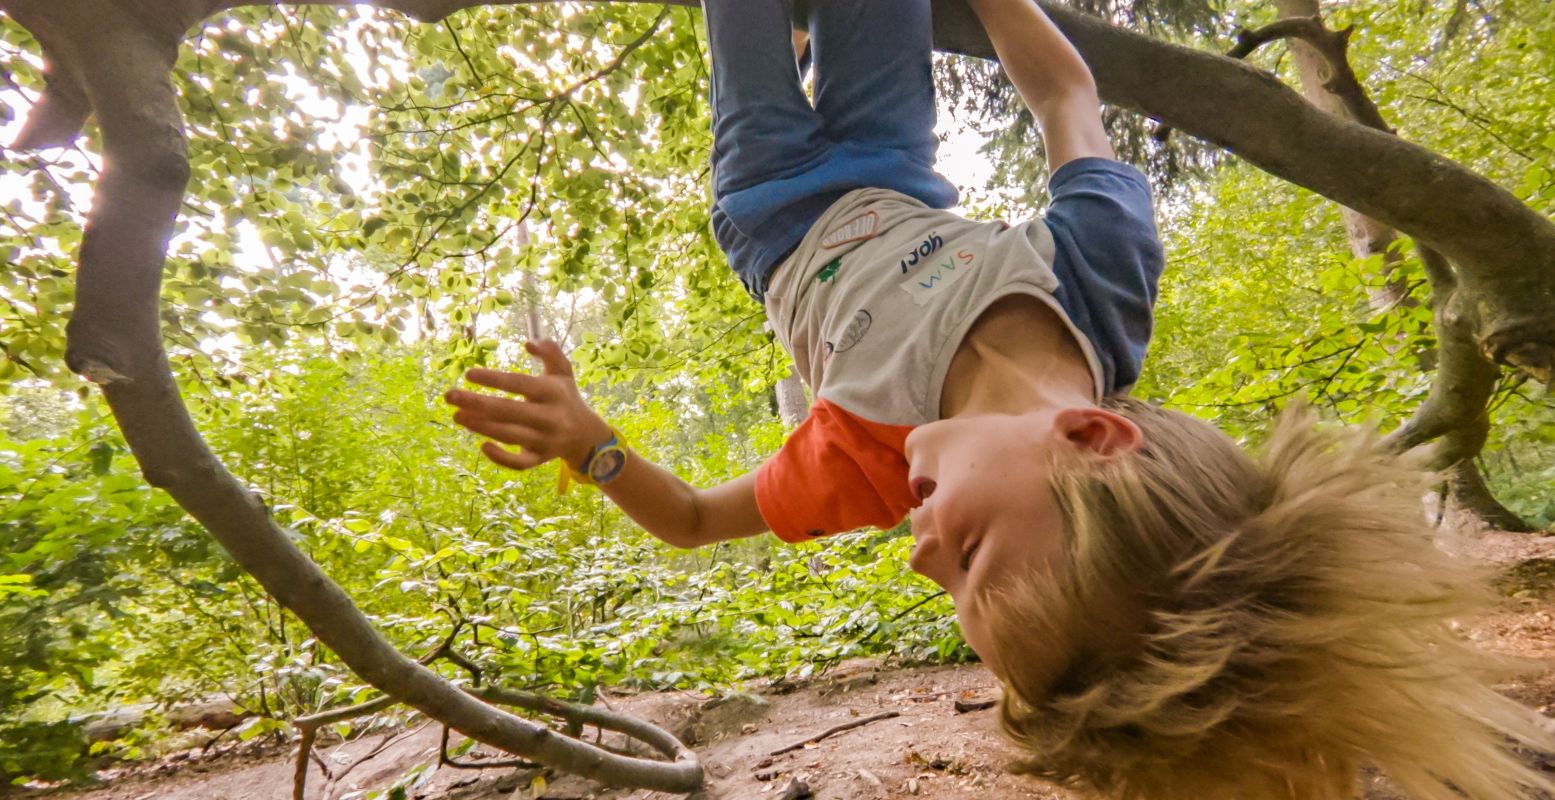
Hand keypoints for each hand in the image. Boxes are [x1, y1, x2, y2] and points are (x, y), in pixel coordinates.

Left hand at [443, 339, 612, 471]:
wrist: (586, 436)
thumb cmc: (565, 397)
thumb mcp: (564, 371)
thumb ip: (550, 351)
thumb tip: (528, 344)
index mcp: (553, 392)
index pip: (519, 384)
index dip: (494, 379)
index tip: (468, 374)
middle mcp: (549, 417)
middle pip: (508, 411)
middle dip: (476, 403)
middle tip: (448, 395)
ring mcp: (544, 440)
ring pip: (509, 435)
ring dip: (481, 427)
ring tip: (456, 415)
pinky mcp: (540, 459)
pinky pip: (520, 463)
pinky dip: (501, 458)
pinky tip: (482, 446)